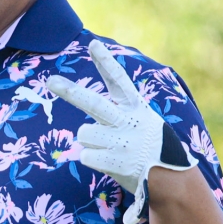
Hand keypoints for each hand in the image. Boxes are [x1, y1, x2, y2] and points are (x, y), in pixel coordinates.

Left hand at [45, 39, 192, 223]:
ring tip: (111, 149)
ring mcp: (122, 142)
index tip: (93, 43)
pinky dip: (93, 159)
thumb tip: (88, 122)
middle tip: (50, 81)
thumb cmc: (152, 148)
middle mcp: (129, 121)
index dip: (106, 61)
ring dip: (91, 142)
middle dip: (70, 92)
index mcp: (136, 107)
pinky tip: (111, 163)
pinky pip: (86, 155)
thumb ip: (120, 114)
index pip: (119, 80)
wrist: (172, 180)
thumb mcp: (144, 122)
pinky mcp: (116, 162)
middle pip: (94, 104)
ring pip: (84, 134)